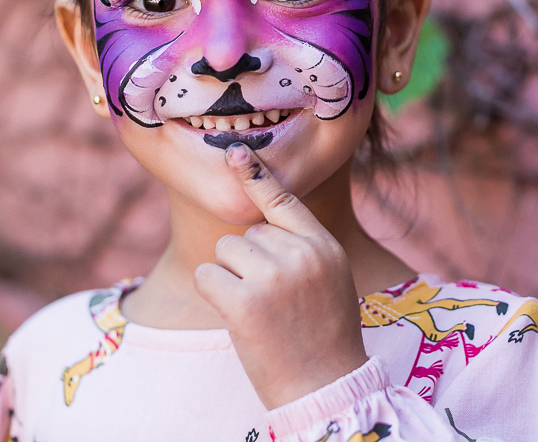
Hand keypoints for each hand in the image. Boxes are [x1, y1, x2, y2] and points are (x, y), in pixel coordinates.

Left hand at [193, 143, 368, 409]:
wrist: (325, 385)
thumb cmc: (324, 335)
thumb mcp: (331, 279)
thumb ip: (303, 247)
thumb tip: (258, 223)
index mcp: (324, 246)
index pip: (285, 200)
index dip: (258, 176)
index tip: (237, 153)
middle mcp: (300, 254)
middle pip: (246, 233)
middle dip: (247, 262)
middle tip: (272, 301)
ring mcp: (272, 276)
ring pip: (224, 251)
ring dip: (229, 278)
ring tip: (258, 310)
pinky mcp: (244, 301)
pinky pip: (206, 275)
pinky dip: (212, 294)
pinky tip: (236, 317)